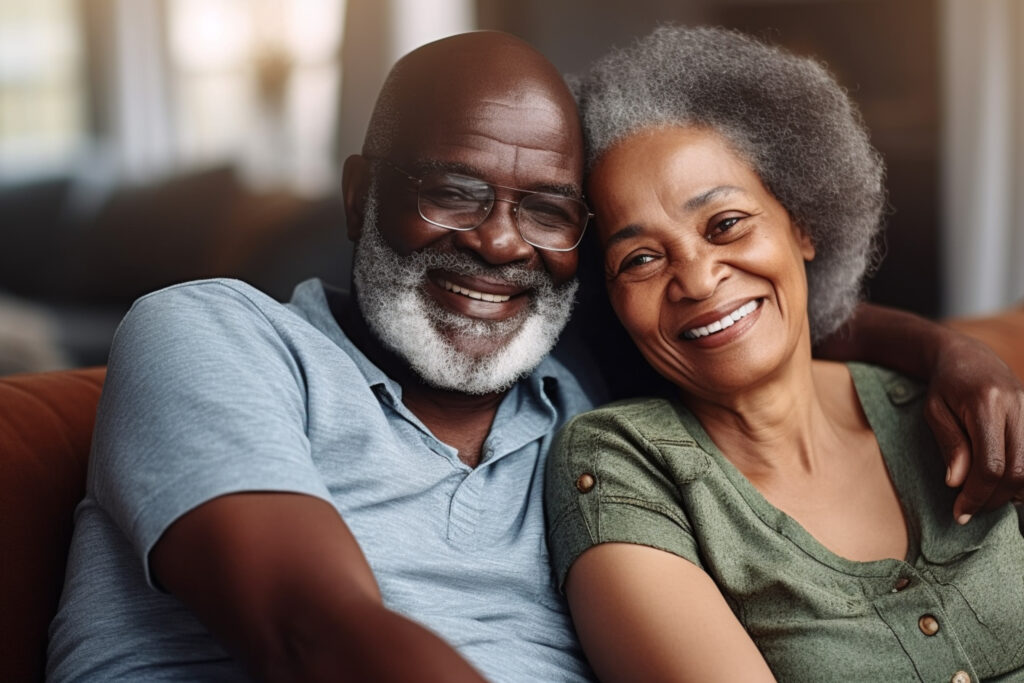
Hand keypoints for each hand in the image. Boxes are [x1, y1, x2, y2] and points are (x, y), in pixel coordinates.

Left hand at [923, 334, 1023, 522]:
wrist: (967, 354)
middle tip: (970, 509)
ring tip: (984, 497)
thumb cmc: (944, 385)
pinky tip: (1001, 484)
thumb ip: (950, 445)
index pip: (991, 464)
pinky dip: (1021, 476)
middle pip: (1018, 470)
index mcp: (986, 403)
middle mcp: (1017, 406)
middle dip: (993, 498)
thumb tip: (957, 483)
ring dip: (1010, 491)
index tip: (960, 512)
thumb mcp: (935, 411)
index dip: (977, 494)